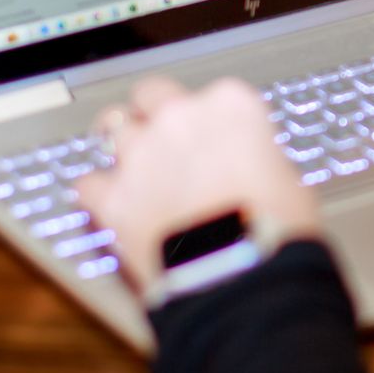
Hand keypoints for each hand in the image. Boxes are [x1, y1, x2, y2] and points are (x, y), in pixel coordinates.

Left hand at [77, 76, 321, 293]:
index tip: (214, 138)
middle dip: (155, 112)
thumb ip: (251, 155)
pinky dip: (97, 191)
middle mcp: (180, 120)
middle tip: (164, 138)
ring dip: (123, 144)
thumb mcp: (285, 177)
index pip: (212, 93)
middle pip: (151, 93)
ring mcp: (142, 156)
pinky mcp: (115, 199)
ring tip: (134, 167)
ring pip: (112, 126)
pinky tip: (109, 202)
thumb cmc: (275, 232)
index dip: (211, 119)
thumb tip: (242, 165)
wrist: (246, 279)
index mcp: (229, 106)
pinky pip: (89, 182)